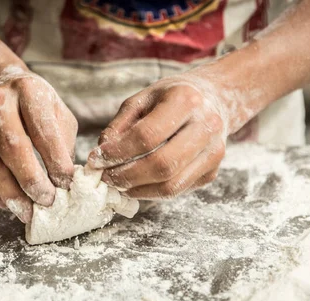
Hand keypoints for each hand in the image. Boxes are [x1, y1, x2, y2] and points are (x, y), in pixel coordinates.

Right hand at [0, 65, 77, 222]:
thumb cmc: (33, 102)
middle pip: (12, 148)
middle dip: (31, 180)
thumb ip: (63, 142)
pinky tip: (9, 204)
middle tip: (47, 201)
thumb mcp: (56, 110)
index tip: (68, 183)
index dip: (56, 160)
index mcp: (28, 92)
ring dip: (11, 194)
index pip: (43, 130)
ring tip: (28, 212)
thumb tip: (66, 181)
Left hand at [87, 73, 232, 198]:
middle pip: (162, 164)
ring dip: (138, 189)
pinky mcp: (213, 172)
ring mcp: (214, 152)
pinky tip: (136, 185)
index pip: (146, 135)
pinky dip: (152, 192)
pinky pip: (178, 191)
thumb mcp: (141, 100)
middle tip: (105, 178)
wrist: (214, 99)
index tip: (96, 159)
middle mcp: (206, 125)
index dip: (118, 152)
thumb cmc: (170, 98)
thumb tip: (99, 156)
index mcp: (185, 100)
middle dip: (127, 176)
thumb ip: (119, 126)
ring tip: (118, 184)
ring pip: (172, 185)